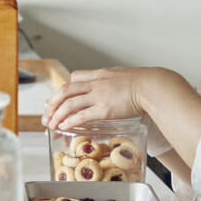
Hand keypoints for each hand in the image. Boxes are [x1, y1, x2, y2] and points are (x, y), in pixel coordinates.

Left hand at [45, 66, 164, 129]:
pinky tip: (64, 126)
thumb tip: (113, 87)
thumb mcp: (123, 75)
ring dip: (58, 114)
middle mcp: (96, 83)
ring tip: (52, 124)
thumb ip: (113, 80)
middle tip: (47, 112)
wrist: (153, 87)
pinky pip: (81, 115)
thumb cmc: (144, 83)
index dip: (65, 88)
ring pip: (69, 103)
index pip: (75, 77)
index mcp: (100, 74)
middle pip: (66, 90)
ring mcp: (99, 96)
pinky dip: (70, 121)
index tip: (59, 98)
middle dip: (53, 102)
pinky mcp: (104, 109)